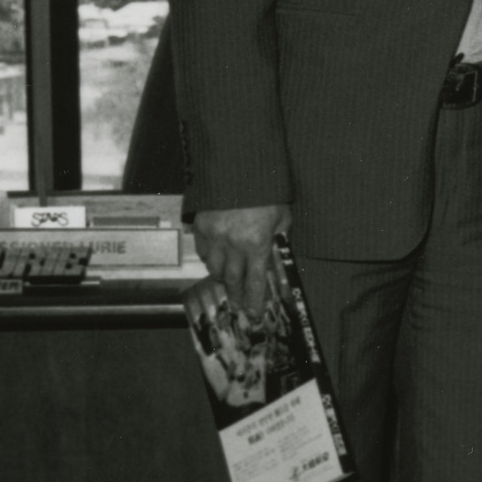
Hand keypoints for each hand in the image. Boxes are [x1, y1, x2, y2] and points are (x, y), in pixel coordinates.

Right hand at [191, 202, 289, 321]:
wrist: (238, 167)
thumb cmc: (267, 192)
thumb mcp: (282, 217)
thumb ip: (278, 238)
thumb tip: (274, 255)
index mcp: (256, 243)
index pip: (255, 281)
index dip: (254, 301)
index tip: (254, 314)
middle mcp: (233, 244)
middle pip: (231, 280)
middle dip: (236, 295)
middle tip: (238, 306)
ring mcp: (213, 236)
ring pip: (214, 268)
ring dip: (222, 277)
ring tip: (229, 282)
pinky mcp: (200, 226)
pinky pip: (203, 251)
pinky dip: (210, 260)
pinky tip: (216, 260)